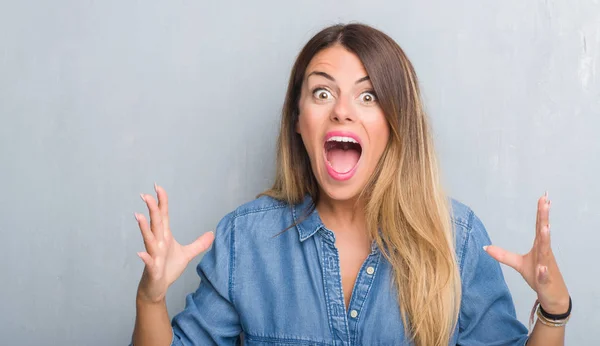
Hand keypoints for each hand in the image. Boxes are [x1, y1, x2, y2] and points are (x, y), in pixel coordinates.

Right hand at [135, 183, 214, 303]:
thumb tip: (212, 233)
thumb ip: (199, 244)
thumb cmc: (168, 269)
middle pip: (155, 223)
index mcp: (165, 237)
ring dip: (143, 228)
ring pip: (149, 239)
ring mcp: (154, 255)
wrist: (157, 288)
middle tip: (146, 195)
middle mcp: (158, 243)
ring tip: (138, 215)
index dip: (162, 202)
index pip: (163, 216)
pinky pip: (148, 262)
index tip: (158, 187)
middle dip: (152, 209)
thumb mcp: (187, 254)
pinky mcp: (152, 269)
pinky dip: (145, 257)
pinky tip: (140, 253)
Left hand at [484, 193, 569, 313]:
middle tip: (545, 202)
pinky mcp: (545, 280)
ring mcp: (546, 266)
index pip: (540, 226)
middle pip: (544, 233)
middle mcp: (545, 253)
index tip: (543, 198)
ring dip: (545, 240)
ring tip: (545, 228)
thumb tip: (485, 247)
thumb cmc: (538, 276)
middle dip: (544, 217)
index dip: (541, 213)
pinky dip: (543, 271)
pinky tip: (542, 268)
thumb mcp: (518, 263)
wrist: (553, 296)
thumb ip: (503, 255)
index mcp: (539, 247)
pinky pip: (544, 275)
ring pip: (546, 251)